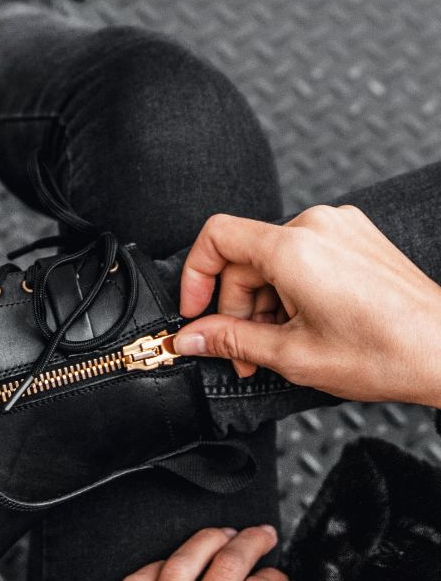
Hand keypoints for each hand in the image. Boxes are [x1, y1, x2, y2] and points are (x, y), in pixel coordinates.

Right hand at [173, 205, 440, 406]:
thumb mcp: (292, 354)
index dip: (195, 275)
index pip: (216, 237)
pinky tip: (305, 325)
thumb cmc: (388, 352)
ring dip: (265, 304)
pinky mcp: (356, 237)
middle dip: (237, 308)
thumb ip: (230, 340)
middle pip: (245, 258)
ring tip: (281, 345)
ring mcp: (340, 228)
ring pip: (273, 260)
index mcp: (294, 249)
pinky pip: (302, 256)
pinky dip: (291, 289)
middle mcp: (316, 226)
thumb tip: (192, 337)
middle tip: (245, 354)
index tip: (196, 310)